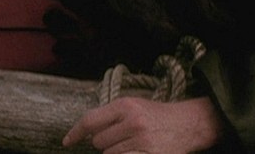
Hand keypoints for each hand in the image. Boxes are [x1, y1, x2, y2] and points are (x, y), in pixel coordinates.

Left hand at [62, 97, 222, 153]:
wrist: (188, 124)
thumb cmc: (156, 114)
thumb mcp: (132, 106)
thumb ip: (109, 115)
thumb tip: (85, 131)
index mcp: (125, 105)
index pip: (90, 121)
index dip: (75, 133)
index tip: (67, 142)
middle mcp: (133, 122)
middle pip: (98, 142)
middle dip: (104, 142)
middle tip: (121, 137)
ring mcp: (142, 141)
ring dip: (115, 153)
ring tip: (131, 144)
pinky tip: (132, 151)